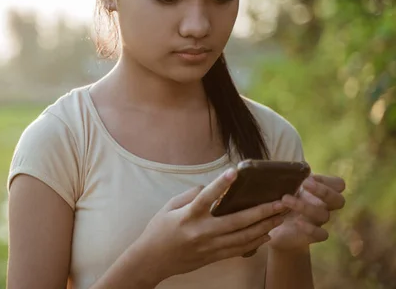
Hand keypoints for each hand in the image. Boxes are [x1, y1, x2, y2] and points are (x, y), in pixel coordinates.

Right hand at [134, 168, 285, 282]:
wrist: (152, 260)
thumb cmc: (159, 230)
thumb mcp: (168, 207)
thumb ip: (190, 196)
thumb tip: (210, 187)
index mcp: (188, 216)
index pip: (207, 197)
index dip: (221, 184)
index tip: (235, 172)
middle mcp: (202, 231)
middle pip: (237, 221)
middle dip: (261, 211)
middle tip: (280, 202)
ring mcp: (210, 246)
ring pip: (243, 237)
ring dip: (264, 226)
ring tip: (280, 216)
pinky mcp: (213, 256)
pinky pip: (239, 250)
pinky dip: (255, 242)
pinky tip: (267, 234)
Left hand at [268, 174, 345, 250]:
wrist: (277, 228)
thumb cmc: (282, 201)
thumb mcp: (285, 187)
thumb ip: (289, 176)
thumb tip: (280, 164)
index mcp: (320, 192)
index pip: (338, 184)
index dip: (327, 180)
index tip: (308, 176)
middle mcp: (324, 207)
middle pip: (338, 200)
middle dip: (323, 191)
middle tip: (305, 183)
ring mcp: (319, 222)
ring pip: (324, 215)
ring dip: (305, 206)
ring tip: (284, 199)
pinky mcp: (313, 236)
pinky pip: (321, 235)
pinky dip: (311, 228)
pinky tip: (297, 222)